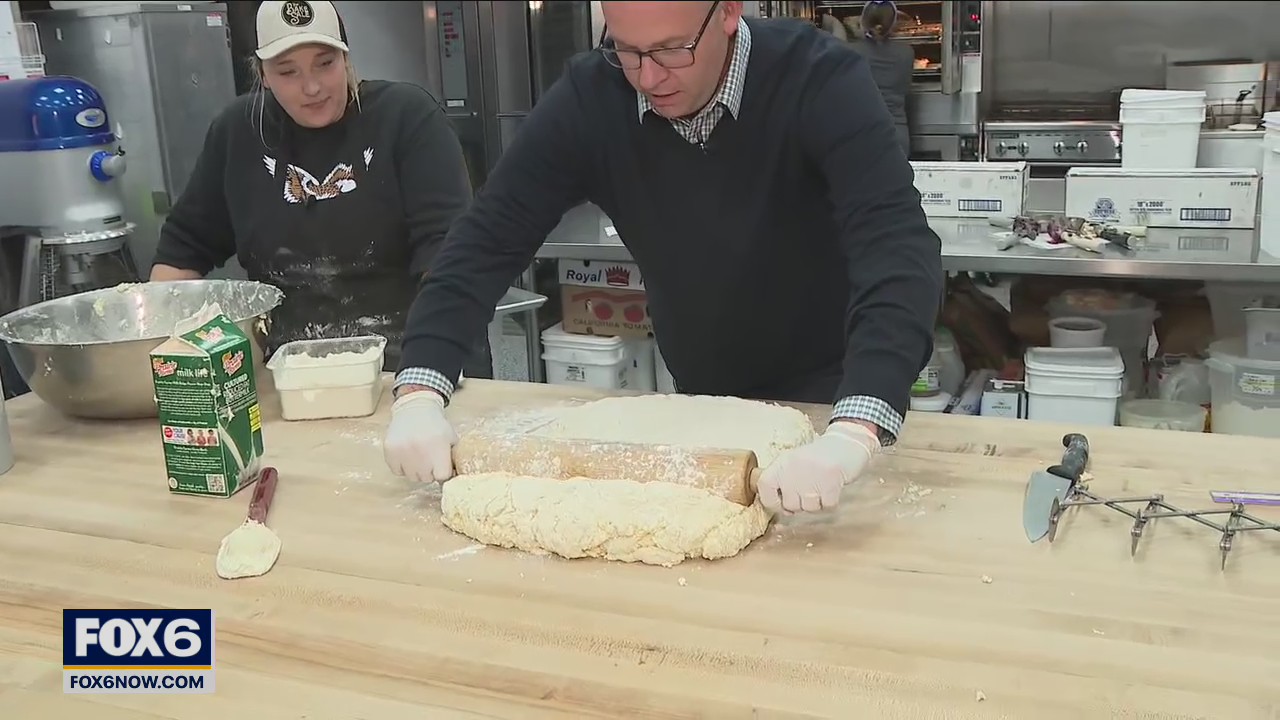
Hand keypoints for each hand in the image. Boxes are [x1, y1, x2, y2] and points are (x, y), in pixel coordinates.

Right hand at [383, 390, 457, 482]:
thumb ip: (454, 458)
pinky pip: (397, 471)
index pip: (442, 476)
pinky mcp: (390, 452)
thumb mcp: (451, 438)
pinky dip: (402, 466)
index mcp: (439, 447)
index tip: (441, 466)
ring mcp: (403, 452)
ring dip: (416, 470)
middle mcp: (420, 451)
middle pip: (427, 478)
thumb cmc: (436, 425)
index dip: (443, 472)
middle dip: (430, 471)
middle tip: (429, 458)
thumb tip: (455, 476)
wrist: (414, 409)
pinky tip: (407, 454)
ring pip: (412, 477)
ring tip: (418, 455)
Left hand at [756, 421, 879, 513]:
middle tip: (810, 491)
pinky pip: (827, 506)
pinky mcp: (830, 483)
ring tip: (822, 487)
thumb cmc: (818, 457)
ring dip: (817, 503)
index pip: (764, 487)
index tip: (781, 503)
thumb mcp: (794, 462)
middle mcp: (793, 470)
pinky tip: (831, 489)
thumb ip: (783, 483)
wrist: (845, 443)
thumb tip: (781, 510)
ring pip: (809, 508)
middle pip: (790, 505)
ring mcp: (811, 478)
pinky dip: (830, 502)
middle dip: (800, 504)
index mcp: (781, 463)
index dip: (771, 501)